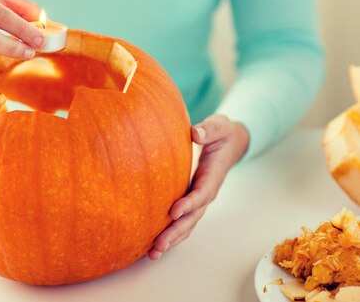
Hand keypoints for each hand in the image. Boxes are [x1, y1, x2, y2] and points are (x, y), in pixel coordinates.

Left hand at [147, 114, 249, 259]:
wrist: (228, 142)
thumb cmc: (220, 133)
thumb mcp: (218, 126)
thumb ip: (209, 129)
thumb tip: (196, 133)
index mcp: (212, 176)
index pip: (201, 193)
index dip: (189, 203)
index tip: (174, 212)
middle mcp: (206, 193)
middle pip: (192, 217)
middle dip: (176, 232)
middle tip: (158, 245)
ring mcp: (199, 200)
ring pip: (186, 224)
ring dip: (171, 240)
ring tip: (153, 254)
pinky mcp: (191, 202)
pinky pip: (182, 222)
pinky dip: (170, 235)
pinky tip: (153, 247)